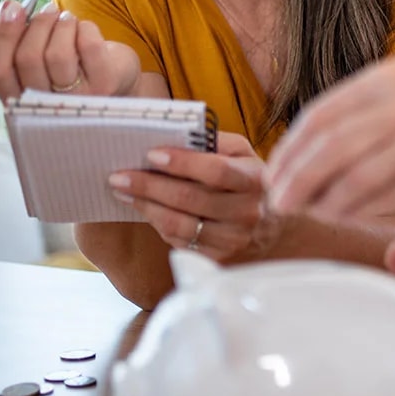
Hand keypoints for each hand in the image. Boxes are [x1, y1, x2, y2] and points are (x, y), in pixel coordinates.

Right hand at [0, 0, 140, 101]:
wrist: (113, 77)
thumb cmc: (66, 61)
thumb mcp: (33, 48)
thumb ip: (6, 31)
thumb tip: (2, 9)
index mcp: (17, 100)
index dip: (2, 35)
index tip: (12, 8)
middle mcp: (43, 106)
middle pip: (27, 58)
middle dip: (38, 24)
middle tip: (49, 9)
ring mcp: (75, 101)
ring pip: (58, 54)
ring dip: (62, 24)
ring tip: (68, 19)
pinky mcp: (104, 87)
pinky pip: (88, 45)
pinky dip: (85, 27)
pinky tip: (85, 29)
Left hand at [108, 134, 283, 263]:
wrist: (275, 230)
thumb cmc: (251, 183)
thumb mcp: (245, 156)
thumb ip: (218, 143)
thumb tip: (178, 135)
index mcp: (254, 181)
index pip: (216, 170)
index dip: (182, 162)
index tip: (151, 154)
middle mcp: (247, 213)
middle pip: (189, 198)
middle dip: (149, 185)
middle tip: (119, 175)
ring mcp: (233, 240)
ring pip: (178, 223)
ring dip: (145, 206)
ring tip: (123, 191)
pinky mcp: (219, 260)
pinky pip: (179, 241)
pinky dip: (157, 223)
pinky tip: (145, 209)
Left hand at [264, 56, 394, 220]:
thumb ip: (373, 105)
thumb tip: (309, 138)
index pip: (325, 111)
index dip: (292, 146)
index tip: (275, 169)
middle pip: (333, 146)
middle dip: (297, 177)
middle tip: (278, 199)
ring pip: (356, 177)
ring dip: (323, 200)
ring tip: (307, 211)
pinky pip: (388, 200)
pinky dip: (358, 212)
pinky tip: (344, 217)